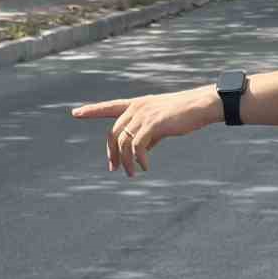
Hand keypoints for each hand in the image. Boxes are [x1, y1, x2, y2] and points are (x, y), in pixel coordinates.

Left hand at [71, 86, 221, 176]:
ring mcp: (143, 115)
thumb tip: (141, 151)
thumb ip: (149, 134)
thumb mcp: (162, 123)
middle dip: (111, 154)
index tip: (75, 113)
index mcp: (137, 104)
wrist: (202, 105)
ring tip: (132, 173)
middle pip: (113, 133)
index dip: (92, 110)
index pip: (109, 107)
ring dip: (125, 162)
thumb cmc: (185, 114)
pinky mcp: (152, 124)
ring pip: (123, 143)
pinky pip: (137, 147)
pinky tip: (146, 167)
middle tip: (114, 169)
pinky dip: (139, 160)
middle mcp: (137, 108)